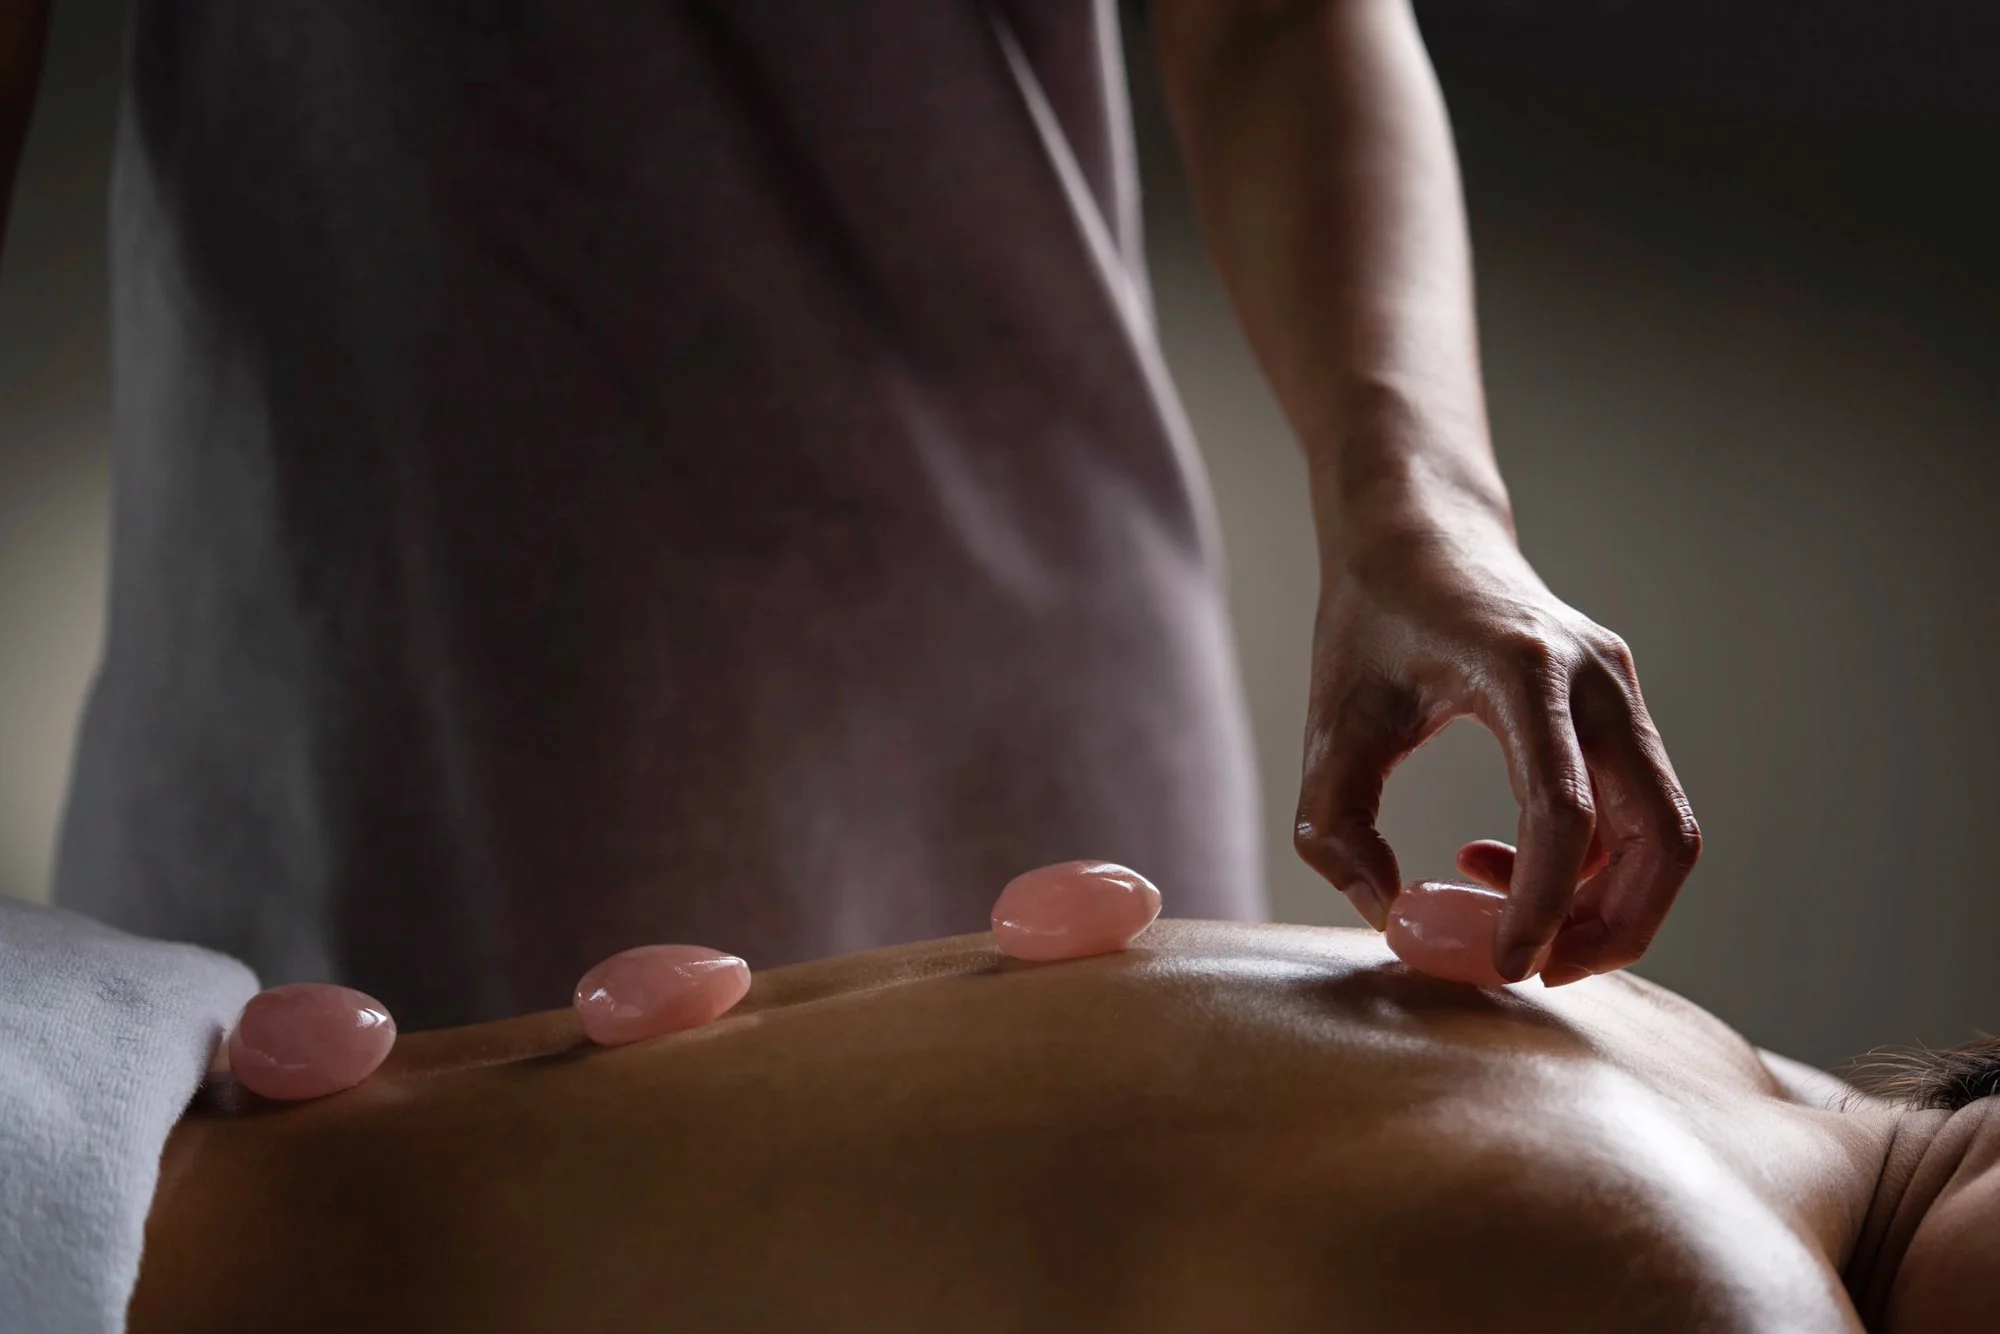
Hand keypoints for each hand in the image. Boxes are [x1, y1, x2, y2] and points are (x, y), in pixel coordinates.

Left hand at [1292, 521, 1699, 983]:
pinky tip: (1496, 861)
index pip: (1565, 813)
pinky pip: (1639, 812)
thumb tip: (1390, 913)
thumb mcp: (1330, 719)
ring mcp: (1622, 692)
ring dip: (1607, 904)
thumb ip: (1336, 824)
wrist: (1421, 532)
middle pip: (1661, 836)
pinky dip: (1590, 865)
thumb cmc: (1371, 621)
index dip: (1542, 905)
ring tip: (1507, 922)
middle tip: (1533, 970)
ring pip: (1664, 832)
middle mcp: (1597, 680)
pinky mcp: (1622, 709)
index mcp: (1524, 671)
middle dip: (1613, 928)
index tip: (1503, 966)